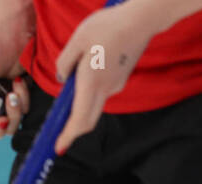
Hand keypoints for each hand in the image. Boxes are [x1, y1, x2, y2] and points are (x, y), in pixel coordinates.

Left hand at [53, 4, 153, 154]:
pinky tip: (89, 67)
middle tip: (58, 135)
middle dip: (72, 130)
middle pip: (87, 119)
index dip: (68, 135)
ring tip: (75, 75)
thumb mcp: (77, 40)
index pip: (79, 119)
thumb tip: (63, 79)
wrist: (143, 19)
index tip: (58, 147)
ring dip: (80, 101)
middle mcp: (105, 89)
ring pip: (93, 102)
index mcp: (91, 83)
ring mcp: (116, 85)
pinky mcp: (121, 78)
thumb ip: (64, 62)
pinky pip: (101, 89)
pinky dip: (91, 88)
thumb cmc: (109, 25)